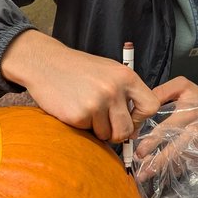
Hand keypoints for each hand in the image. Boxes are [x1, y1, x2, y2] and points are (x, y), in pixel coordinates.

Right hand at [1, 30, 160, 142]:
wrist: (45, 63)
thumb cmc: (78, 69)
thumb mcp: (109, 71)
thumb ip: (125, 93)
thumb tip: (136, 124)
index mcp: (126, 77)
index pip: (151, 106)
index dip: (142, 118)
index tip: (131, 118)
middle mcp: (114, 90)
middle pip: (127, 129)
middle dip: (117, 133)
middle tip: (106, 124)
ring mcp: (96, 103)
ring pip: (107, 134)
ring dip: (97, 129)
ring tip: (86, 110)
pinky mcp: (78, 115)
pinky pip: (87, 132)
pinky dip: (82, 126)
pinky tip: (74, 108)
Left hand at [133, 77, 197, 179]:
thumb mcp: (182, 86)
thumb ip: (162, 92)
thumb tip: (144, 104)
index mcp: (188, 113)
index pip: (168, 129)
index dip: (153, 141)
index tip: (140, 152)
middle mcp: (195, 131)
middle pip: (176, 150)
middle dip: (158, 162)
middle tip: (142, 172)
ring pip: (181, 161)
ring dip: (163, 169)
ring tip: (146, 175)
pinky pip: (188, 164)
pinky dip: (174, 170)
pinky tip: (161, 174)